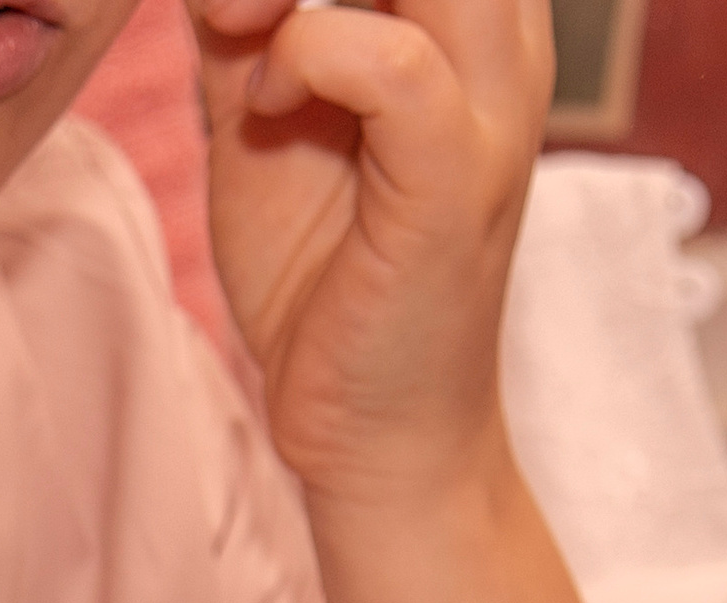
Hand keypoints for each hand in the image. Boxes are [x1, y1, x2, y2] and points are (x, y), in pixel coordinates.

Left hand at [192, 0, 553, 502]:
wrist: (369, 434)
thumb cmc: (323, 284)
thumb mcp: (261, 120)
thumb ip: (241, 25)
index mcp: (469, 18)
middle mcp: (501, 43)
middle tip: (225, 2)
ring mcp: (491, 108)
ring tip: (232, 26)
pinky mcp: (458, 179)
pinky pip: (394, 60)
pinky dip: (307, 55)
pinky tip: (264, 107)